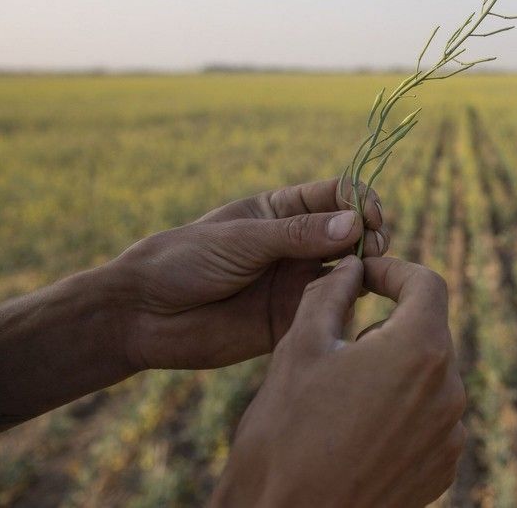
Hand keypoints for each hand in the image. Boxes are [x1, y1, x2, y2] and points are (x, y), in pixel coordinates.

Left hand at [111, 178, 389, 370]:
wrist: (143, 316)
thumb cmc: (184, 261)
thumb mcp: (242, 239)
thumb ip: (298, 234)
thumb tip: (356, 224)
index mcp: (283, 212)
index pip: (338, 195)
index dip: (361, 201)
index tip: (371, 216)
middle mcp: (297, 245)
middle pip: (353, 232)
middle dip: (371, 236)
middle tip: (373, 248)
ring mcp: (297, 282)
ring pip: (350, 272)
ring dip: (365, 271)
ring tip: (364, 276)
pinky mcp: (294, 320)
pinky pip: (331, 311)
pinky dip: (347, 307)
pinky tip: (345, 306)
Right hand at [212, 255, 466, 507]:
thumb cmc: (285, 436)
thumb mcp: (299, 347)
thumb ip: (330, 292)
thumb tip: (350, 267)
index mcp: (420, 350)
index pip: (427, 284)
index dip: (393, 271)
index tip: (364, 276)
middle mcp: (449, 391)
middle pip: (428, 331)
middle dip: (388, 324)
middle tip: (337, 340)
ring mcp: (450, 435)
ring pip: (428, 375)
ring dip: (393, 369)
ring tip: (342, 393)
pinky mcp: (442, 468)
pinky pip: (429, 418)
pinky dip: (401, 410)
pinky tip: (357, 429)